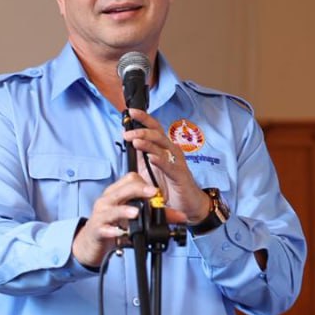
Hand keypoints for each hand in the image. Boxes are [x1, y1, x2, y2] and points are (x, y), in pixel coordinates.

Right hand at [72, 173, 150, 267]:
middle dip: (138, 190)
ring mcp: (100, 215)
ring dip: (124, 211)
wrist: (91, 243)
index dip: (144, 183)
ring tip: (135, 213)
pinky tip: (120, 233)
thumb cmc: (113, 225)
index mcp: (116, 193)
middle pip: (122, 190)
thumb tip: (181, 216)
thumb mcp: (134, 218)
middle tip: (153, 193)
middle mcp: (107, 201)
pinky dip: (112, 231)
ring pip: (112, 209)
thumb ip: (157, 215)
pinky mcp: (96, 229)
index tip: (156, 191)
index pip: (129, 180)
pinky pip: (103, 228)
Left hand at [122, 109, 209, 225]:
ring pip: (162, 146)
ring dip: (147, 143)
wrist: (187, 203)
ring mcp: (176, 161)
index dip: (143, 118)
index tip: (130, 111)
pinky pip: (169, 165)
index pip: (153, 128)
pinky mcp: (180, 174)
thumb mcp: (150, 168)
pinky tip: (150, 158)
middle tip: (127, 133)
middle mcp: (171, 150)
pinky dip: (159, 160)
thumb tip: (128, 139)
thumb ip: (141, 154)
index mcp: (164, 147)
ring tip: (135, 141)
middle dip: (141, 130)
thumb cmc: (168, 184)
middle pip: (157, 134)